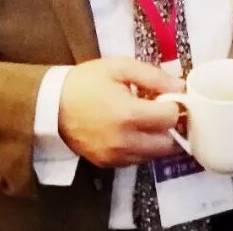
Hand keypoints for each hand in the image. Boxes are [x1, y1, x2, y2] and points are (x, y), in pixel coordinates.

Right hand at [58, 57, 184, 167]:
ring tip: (145, 120)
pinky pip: (138, 161)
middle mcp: (125, 141)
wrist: (51, 105)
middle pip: (169, 143)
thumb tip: (181, 87)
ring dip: (158, 139)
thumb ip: (154, 77)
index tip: (168, 97)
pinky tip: (132, 130)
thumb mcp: (120, 67)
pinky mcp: (108, 164)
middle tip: (161, 110)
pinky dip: (142, 148)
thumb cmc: (87, 82)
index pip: (171, 118)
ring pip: (155, 155)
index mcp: (128, 114)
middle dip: (170, 126)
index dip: (175, 105)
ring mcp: (116, 157)